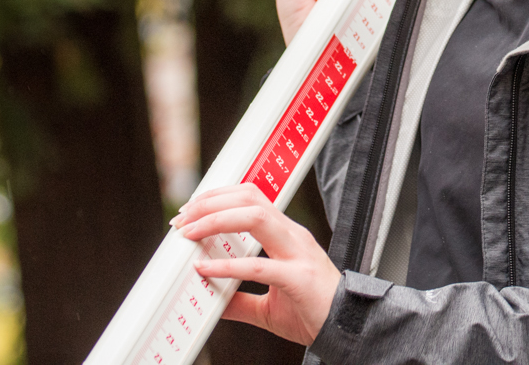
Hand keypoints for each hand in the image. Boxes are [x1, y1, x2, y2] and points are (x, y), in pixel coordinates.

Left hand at [173, 183, 342, 346]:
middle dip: (211, 202)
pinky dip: (227, 266)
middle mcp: (293, 236)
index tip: (191, 211)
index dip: (219, 197)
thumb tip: (211, 300)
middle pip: (250, 198)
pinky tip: (205, 270)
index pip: (251, 198)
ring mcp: (298, 254)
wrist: (346, 329)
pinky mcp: (298, 278)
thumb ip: (240, 299)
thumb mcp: (269, 304)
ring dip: (216, 220)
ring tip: (190, 233)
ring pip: (255, 218)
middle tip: (182, 219)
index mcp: (287, 235)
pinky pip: (259, 266)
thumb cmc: (314, 312)